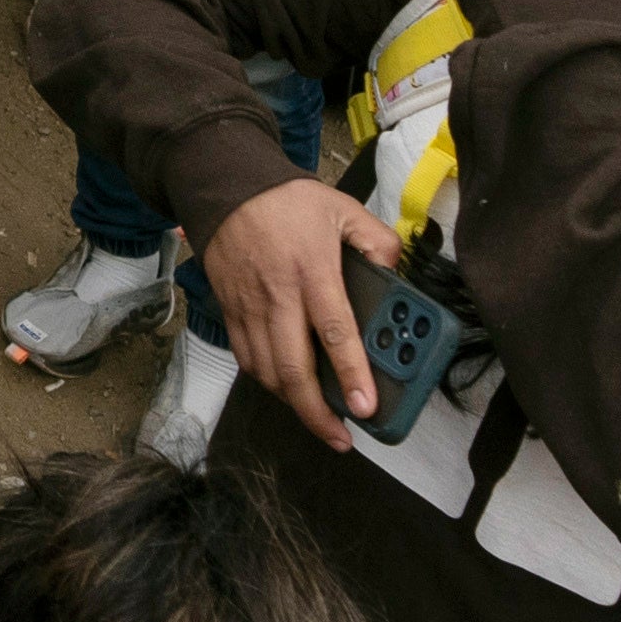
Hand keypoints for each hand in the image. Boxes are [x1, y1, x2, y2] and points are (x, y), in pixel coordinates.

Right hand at [197, 179, 408, 454]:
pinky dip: (266, 382)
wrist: (225, 185)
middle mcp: (278, 295)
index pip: (335, 332)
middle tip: (341, 436)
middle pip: (292, 368)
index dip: (351, 375)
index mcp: (313, 271)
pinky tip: (286, 389)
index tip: (364, 408)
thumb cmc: (286, 200)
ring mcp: (249, 306)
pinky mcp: (229, 310)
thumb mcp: (343, 207)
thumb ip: (377, 241)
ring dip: (292, 403)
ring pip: (266, 371)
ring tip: (319, 421)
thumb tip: (395, 275)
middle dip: (316, 412)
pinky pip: (246, 358)